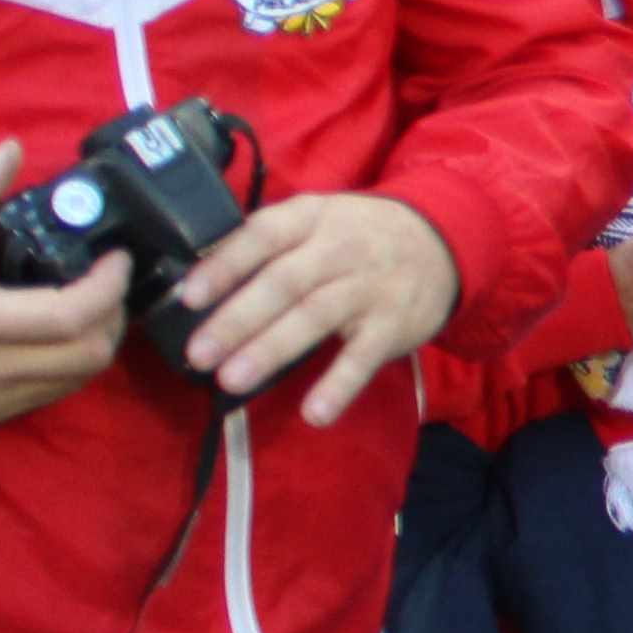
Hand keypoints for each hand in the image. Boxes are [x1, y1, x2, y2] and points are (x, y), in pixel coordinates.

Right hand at [0, 140, 136, 438]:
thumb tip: (10, 150)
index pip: (71, 315)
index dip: (110, 287)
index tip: (116, 258)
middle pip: (89, 355)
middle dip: (115, 317)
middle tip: (109, 282)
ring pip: (75, 381)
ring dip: (97, 343)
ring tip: (90, 306)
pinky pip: (49, 396)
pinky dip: (69, 367)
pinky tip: (58, 336)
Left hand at [173, 191, 462, 424]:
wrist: (443, 240)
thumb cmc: (358, 234)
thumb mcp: (317, 219)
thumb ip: (268, 244)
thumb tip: (198, 284)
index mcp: (311, 219)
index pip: (262, 236)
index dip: (225, 266)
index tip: (189, 297)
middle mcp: (340, 249)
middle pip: (284, 283)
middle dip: (238, 320)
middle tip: (198, 354)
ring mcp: (369, 287)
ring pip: (315, 317)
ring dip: (272, 349)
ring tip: (232, 380)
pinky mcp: (394, 324)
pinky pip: (363, 357)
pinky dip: (339, 385)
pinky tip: (313, 413)